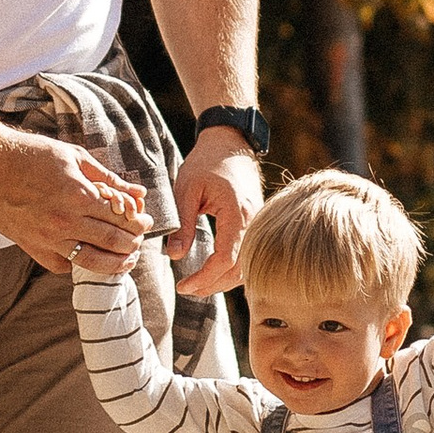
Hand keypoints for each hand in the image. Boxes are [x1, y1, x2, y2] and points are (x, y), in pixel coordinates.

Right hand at [0, 125, 148, 275]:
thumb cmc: (32, 155)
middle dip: (133, 243)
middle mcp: (65, 221)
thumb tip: (139, 193)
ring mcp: (47, 238)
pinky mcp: (32, 247)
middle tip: (138, 240)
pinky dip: (77, 264)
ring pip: (92, 262)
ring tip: (126, 261)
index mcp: (79, 195)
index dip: (139, 222)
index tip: (145, 221)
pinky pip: (62, 265)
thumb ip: (109, 178)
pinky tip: (87, 256)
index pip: (122, 218)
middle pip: (113, 242)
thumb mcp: (75, 157)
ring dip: (115, 264)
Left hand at [169, 127, 263, 292]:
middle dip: (213, 284)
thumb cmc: (207, 162)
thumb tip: (174, 256)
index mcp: (238, 213)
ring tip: (197, 285)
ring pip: (247, 266)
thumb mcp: (186, 190)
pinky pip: (248, 255)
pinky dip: (232, 269)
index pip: (225, 259)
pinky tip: (213, 272)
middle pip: (239, 269)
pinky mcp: (257, 224)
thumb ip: (182, 224)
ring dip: (223, 280)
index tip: (184, 286)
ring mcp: (259, 224)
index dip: (205, 278)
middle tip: (187, 290)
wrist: (230, 142)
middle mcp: (254, 222)